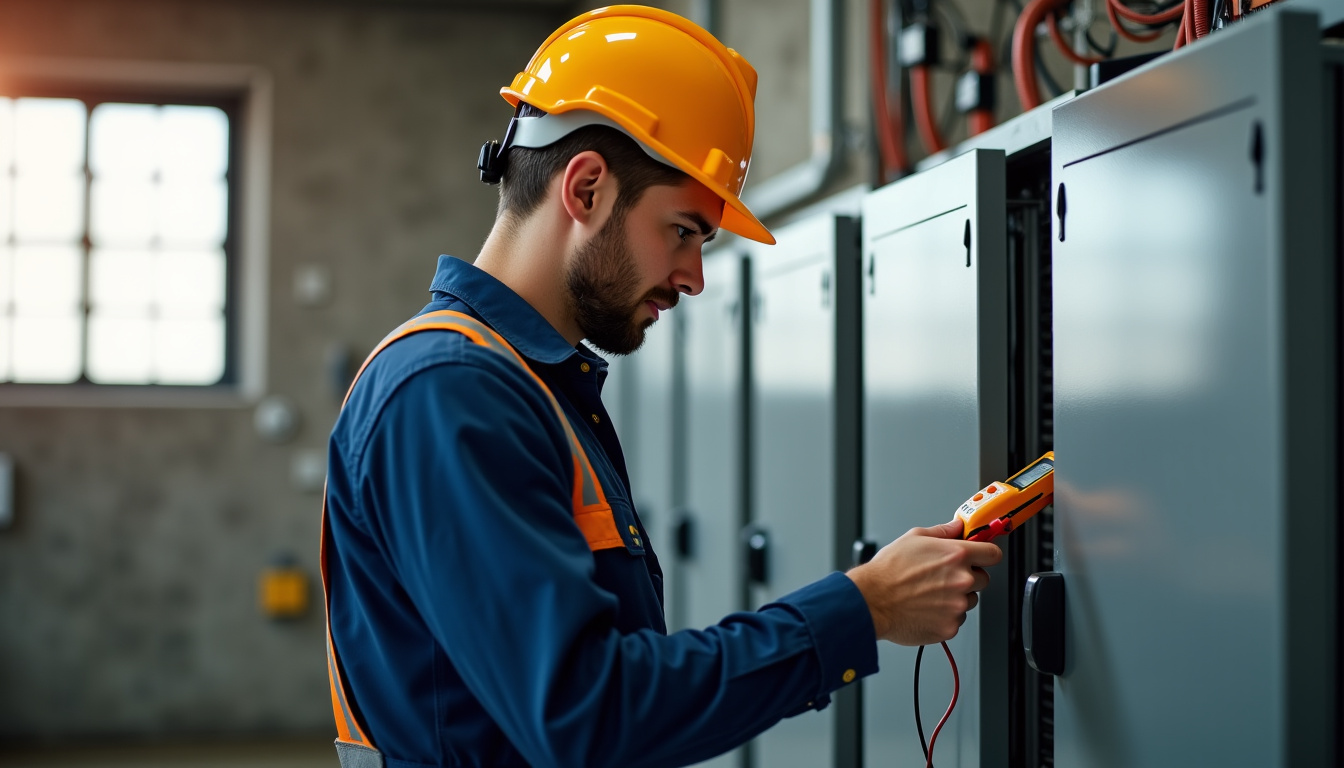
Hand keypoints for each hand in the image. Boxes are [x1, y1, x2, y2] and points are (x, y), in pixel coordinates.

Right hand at [845, 519, 1001, 645]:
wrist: (871, 601)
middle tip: (943, 577)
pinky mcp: (950, 626)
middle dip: (968, 577)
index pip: (993, 553)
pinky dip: (945, 615)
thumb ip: (942, 532)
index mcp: (956, 555)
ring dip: (956, 597)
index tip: (982, 556)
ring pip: (969, 600)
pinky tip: (926, 607)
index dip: (987, 554)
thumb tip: (957, 527)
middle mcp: (962, 580)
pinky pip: (956, 619)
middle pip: (983, 579)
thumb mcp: (913, 538)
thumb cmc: (888, 571)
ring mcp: (957, 606)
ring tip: (929, 593)